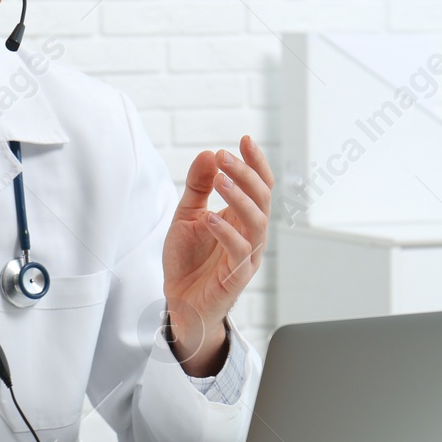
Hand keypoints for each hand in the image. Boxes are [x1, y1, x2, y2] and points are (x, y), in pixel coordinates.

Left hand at [161, 136, 273, 376]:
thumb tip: (207, 154)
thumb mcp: (186, 215)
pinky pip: (239, 251)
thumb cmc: (187, 260)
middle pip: (262, 199)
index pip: (259, 185)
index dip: (256, 162)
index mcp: (241, 217)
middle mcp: (250, 234)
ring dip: (240, 199)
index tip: (245, 139)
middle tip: (225, 157)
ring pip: (257, 223)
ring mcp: (247, 255)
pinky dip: (226, 232)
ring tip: (220, 180)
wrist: (179, 302)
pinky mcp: (236, 276)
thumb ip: (197, 187)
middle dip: (246, 175)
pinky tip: (210, 217)